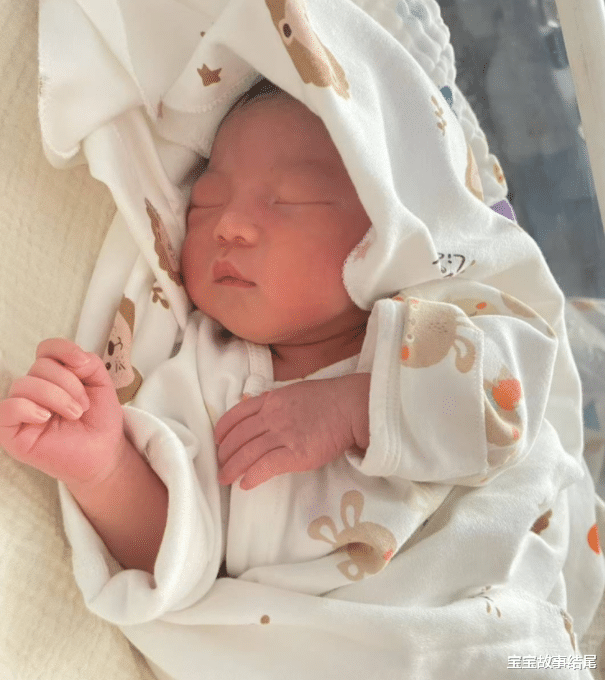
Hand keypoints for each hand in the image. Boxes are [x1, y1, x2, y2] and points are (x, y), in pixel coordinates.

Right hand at [0, 338, 126, 491]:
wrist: (103, 453)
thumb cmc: (99, 421)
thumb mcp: (102, 385)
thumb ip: (89, 363)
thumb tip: (72, 359)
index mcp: (53, 376)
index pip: (46, 349)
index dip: (63, 349)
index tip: (83, 364)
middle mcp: (34, 390)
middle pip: (40, 366)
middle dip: (68, 384)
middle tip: (83, 406)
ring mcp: (21, 410)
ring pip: (25, 384)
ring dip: (56, 397)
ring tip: (73, 414)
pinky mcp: (11, 433)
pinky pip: (7, 409)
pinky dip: (27, 408)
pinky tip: (45, 418)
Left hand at [214, 374, 369, 489]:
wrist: (353, 406)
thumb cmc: (330, 399)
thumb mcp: (295, 392)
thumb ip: (275, 401)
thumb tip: (257, 407)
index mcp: (271, 400)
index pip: (237, 415)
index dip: (223, 430)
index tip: (217, 441)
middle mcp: (273, 416)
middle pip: (238, 437)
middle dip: (224, 453)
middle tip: (219, 466)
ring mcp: (284, 434)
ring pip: (248, 453)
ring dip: (232, 468)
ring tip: (225, 479)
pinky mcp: (297, 453)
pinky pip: (267, 466)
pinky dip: (253, 476)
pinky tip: (245, 484)